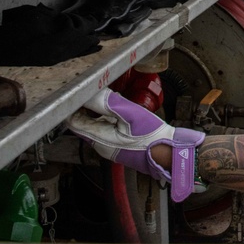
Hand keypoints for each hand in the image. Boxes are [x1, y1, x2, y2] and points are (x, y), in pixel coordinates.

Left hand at [67, 88, 204, 201]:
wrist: (169, 153)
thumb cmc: (152, 136)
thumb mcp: (130, 114)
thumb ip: (108, 103)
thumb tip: (90, 92)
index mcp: (99, 139)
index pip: (74, 121)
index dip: (75, 104)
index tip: (82, 89)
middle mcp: (100, 146)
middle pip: (83, 123)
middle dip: (88, 106)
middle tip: (98, 89)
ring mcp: (109, 147)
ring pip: (95, 125)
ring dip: (99, 111)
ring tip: (111, 97)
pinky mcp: (118, 146)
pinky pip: (106, 129)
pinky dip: (109, 118)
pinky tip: (121, 110)